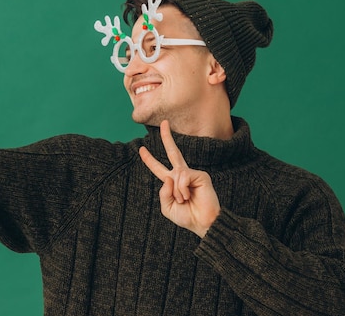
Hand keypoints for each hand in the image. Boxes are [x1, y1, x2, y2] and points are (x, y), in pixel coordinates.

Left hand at [139, 120, 220, 237]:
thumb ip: (163, 192)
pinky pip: (183, 177)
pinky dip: (183, 190)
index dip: (149, 160)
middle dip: (167, 137)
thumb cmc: (187, 217)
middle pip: (173, 152)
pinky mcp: (201, 175)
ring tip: (185, 200)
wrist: (203, 223)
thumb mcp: (167, 207)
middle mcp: (181, 175)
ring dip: (177, 193)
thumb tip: (169, 176)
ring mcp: (191, 174)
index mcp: (172, 183)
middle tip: (164, 123)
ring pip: (175, 175)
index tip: (141, 149)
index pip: (158, 168)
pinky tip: (190, 196)